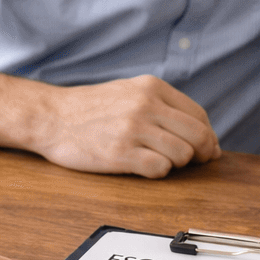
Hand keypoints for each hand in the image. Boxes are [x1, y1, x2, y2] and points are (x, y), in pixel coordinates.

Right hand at [32, 75, 219, 178]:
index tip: (206, 149)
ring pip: (182, 154)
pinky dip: (159, 172)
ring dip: (177, 164)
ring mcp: (133, 129)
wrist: (51, 117)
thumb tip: (202, 135)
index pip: (198, 115)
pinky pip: (160, 169)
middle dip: (203, 153)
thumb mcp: (129, 91)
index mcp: (152, 87)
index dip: (208, 137)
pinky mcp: (121, 153)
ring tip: (161, 161)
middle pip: (198, 135)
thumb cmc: (91, 108)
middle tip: (196, 163)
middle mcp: (146, 105)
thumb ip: (163, 105)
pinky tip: (144, 166)